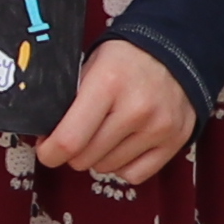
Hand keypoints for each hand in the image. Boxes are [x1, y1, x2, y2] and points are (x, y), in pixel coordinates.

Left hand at [37, 42, 200, 188]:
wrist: (176, 49)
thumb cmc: (128, 58)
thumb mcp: (91, 65)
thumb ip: (70, 100)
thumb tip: (47, 135)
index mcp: (108, 83)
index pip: (69, 139)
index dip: (49, 152)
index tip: (47, 150)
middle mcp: (136, 108)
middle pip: (86, 159)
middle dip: (73, 152)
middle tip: (77, 135)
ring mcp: (158, 127)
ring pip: (107, 168)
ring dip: (99, 157)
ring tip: (105, 133)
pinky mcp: (175, 141)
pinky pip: (134, 175)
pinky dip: (123, 166)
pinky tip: (122, 146)